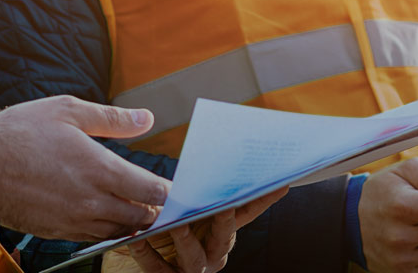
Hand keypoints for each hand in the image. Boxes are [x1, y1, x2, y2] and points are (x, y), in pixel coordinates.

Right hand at [0, 95, 168, 242]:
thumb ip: (111, 119)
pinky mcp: (56, 233)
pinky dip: (105, 229)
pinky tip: (102, 214)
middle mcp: (91, 201)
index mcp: (99, 168)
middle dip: (155, 210)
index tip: (172, 185)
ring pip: (119, 232)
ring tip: (135, 207)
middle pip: (142, 218)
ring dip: (131, 222)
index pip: (152, 191)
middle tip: (159, 200)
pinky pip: (93, 238)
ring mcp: (73, 221)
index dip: (168, 191)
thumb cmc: (19, 130)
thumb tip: (147, 119)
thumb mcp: (67, 110)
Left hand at [108, 189, 286, 272]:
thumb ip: (196, 189)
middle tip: (222, 204)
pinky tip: (137, 238)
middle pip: (224, 237)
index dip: (263, 199)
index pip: (246, 212)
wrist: (144, 263)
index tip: (279, 183)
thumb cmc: (167, 226)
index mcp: (221, 232)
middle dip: (224, 220)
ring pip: (194, 257)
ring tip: (175, 224)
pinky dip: (147, 253)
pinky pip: (158, 268)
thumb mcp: (185, 205)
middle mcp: (213, 253)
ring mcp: (193, 269)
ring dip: (185, 239)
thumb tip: (209, 156)